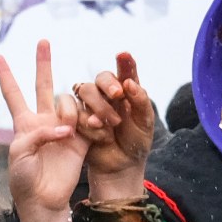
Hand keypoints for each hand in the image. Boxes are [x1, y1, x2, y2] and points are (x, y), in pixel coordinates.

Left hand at [0, 40, 89, 221]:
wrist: (44, 201)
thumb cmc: (24, 180)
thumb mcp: (20, 155)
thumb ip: (36, 135)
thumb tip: (64, 128)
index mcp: (24, 124)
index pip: (13, 94)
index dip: (5, 76)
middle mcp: (44, 120)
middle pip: (43, 85)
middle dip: (43, 63)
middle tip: (43, 41)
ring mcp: (64, 127)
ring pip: (68, 100)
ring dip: (68, 111)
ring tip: (67, 133)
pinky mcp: (83, 137)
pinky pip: (87, 118)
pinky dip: (87, 121)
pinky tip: (85, 130)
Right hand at [72, 52, 157, 203]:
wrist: (120, 167)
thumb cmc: (135, 142)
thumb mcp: (145, 123)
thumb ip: (141, 101)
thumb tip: (129, 82)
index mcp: (126, 91)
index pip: (124, 71)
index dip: (123, 62)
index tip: (123, 55)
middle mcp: (106, 95)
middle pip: (99, 78)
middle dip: (108, 85)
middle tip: (118, 95)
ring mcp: (89, 106)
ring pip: (84, 91)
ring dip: (99, 106)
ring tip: (112, 125)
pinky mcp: (77, 119)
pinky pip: (77, 113)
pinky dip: (90, 124)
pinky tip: (101, 136)